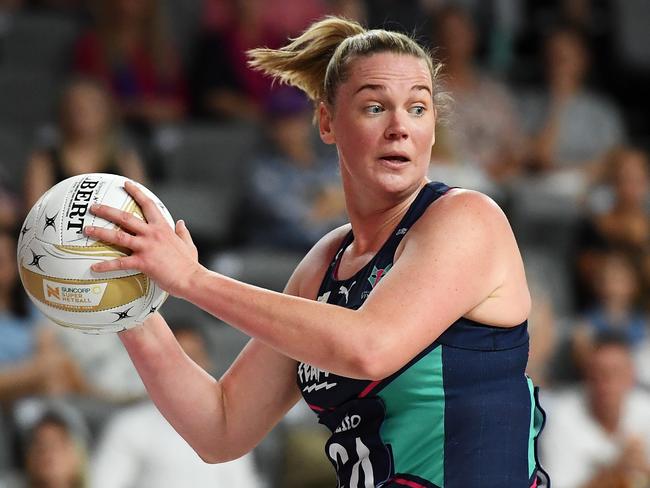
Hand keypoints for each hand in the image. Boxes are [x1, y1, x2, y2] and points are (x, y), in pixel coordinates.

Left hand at [84, 180, 200, 296]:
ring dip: (100, 232)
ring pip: (118, 236)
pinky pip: (119, 263)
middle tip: (93, 207)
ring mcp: (146, 247)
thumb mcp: (188, 244)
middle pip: (125, 217)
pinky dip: (105, 266)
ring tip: (87, 230)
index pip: (148, 205)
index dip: (136, 192)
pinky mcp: (143, 262)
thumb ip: (183, 232)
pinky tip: (93, 268)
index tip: (126, 184)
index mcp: (163, 228)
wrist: (191, 278)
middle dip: (107, 210)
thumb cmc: (190, 264)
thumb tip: (181, 222)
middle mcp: (152, 234)